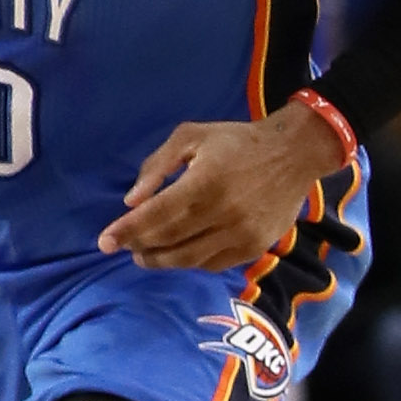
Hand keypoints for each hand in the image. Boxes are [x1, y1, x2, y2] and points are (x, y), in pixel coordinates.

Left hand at [97, 105, 346, 269]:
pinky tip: (177, 254)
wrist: (296, 153)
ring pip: (189, 258)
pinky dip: (190, 262)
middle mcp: (224, 213)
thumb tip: (131, 201)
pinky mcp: (255, 246)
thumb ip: (157, 166)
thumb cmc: (237, 142)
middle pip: (168, 241)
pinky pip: (213, 264)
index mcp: (205, 183)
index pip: (156, 215)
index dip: (127, 231)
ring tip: (143, 256)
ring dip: (160, 261)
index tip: (103, 243)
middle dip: (139, 247)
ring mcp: (242, 233)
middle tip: (123, 246)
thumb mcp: (191, 136)